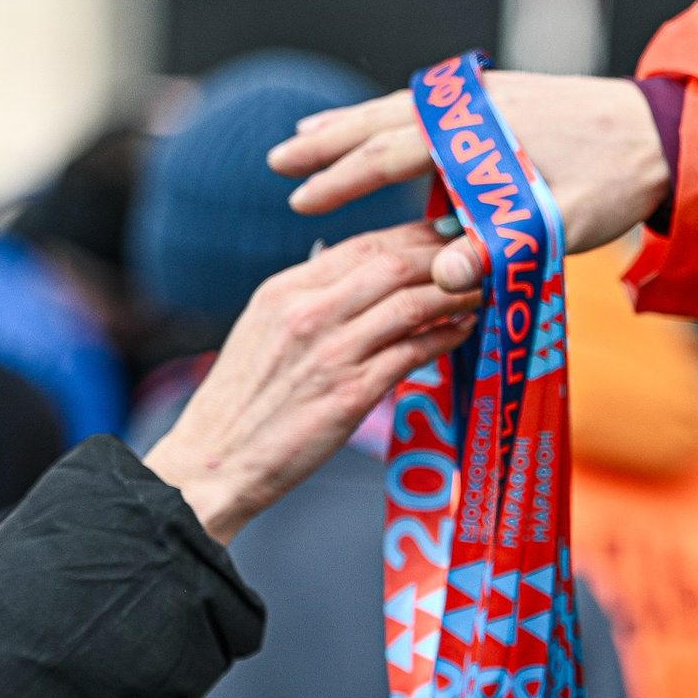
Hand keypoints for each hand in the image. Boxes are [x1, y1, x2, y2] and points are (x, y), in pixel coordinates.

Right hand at [142, 223, 476, 543]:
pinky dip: (446, 337)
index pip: (363, 244)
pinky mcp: (350, 394)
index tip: (449, 233)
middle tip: (481, 255)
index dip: (415, 234)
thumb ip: (311, 301)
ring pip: (412, 302)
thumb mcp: (264, 331)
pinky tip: (464, 331)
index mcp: (284, 290)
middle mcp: (307, 312)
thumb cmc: (243, 403)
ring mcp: (330, 352)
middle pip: (394, 263)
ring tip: (484, 290)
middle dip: (445, 255)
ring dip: (457, 294)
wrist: (213, 464)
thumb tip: (360, 279)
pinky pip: (413, 353)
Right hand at [267, 73, 667, 291]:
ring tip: (311, 138)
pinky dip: (397, 114)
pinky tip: (384, 125)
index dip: (344, 181)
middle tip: (279, 161)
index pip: (392, 156)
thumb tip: (441, 275)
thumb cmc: (614, 183)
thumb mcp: (556, 226)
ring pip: (403, 107)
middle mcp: (472, 108)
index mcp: (476, 138)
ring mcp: (486, 97)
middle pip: (383, 121)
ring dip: (356, 123)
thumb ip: (497, 249)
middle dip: (330, 143)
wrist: (663, 131)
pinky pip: (431, 104)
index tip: (301, 200)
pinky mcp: (504, 97)